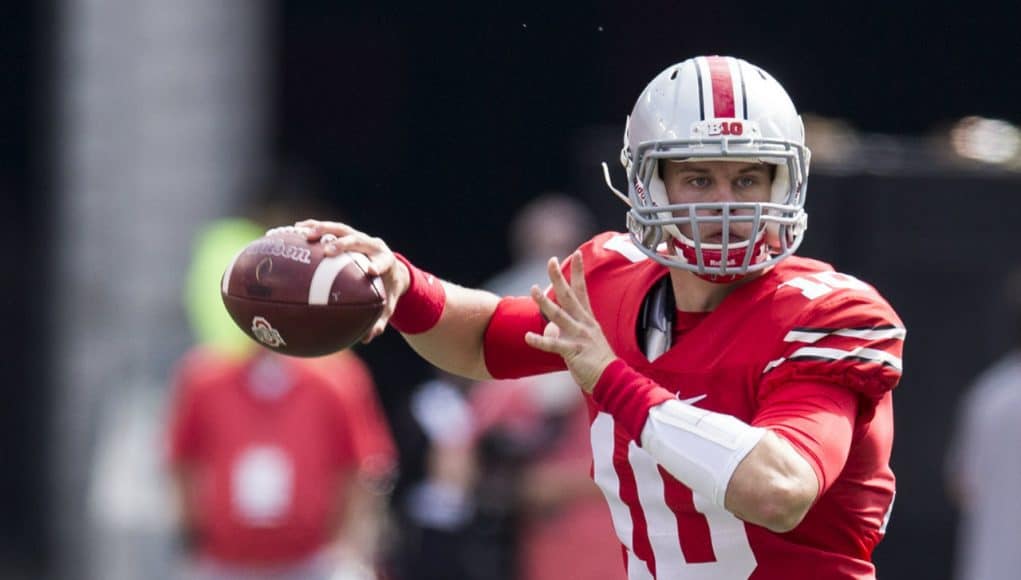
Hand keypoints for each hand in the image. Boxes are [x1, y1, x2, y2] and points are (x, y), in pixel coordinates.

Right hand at [296, 219, 409, 342]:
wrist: (391, 268)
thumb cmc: (387, 291)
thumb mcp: (387, 307)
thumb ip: (379, 322)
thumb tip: (366, 338)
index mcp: (387, 262)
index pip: (384, 262)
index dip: (377, 264)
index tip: (368, 270)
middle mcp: (373, 245)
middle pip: (359, 239)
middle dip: (344, 244)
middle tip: (327, 251)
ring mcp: (359, 236)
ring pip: (341, 229)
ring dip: (322, 229)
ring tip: (302, 233)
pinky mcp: (347, 234)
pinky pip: (328, 229)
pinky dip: (311, 228)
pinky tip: (291, 231)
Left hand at [524, 254, 616, 392]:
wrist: (613, 378)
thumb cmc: (598, 361)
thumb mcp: (586, 340)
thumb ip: (568, 330)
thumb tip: (550, 328)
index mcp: (588, 319)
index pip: (582, 290)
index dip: (578, 272)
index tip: (577, 253)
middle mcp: (584, 324)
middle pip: (569, 296)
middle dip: (559, 278)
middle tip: (550, 260)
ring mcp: (579, 336)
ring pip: (559, 315)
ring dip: (545, 302)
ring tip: (533, 289)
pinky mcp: (573, 351)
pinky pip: (553, 345)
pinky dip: (540, 341)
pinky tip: (527, 336)